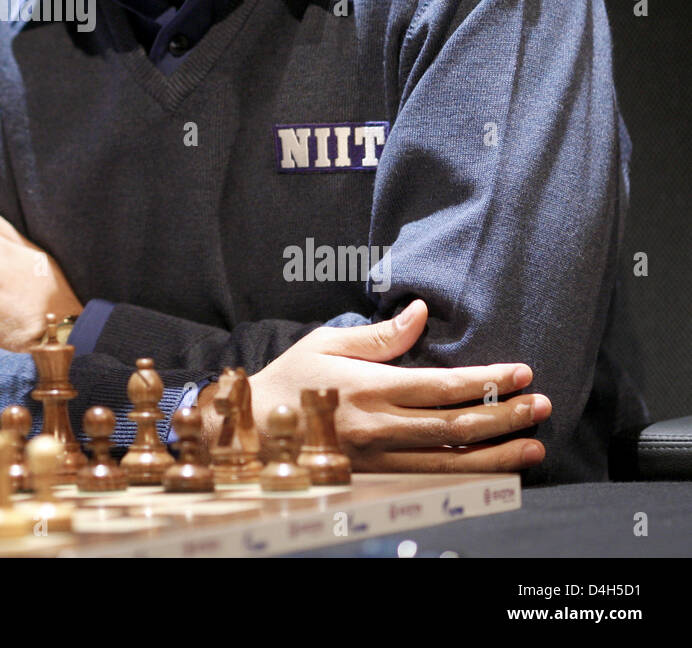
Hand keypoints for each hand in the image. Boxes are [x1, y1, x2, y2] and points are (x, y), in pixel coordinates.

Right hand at [201, 300, 550, 472]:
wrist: (253, 430)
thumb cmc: (292, 379)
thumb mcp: (328, 344)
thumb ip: (380, 335)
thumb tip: (421, 311)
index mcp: (370, 387)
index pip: (442, 385)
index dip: (487, 379)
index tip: (522, 372)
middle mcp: (379, 426)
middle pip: (456, 424)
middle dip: (505, 414)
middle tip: (542, 405)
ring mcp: (379, 461)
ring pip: (451, 460)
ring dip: (498, 454)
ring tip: (534, 446)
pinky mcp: (377, 483)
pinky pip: (431, 483)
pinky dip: (469, 480)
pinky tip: (496, 473)